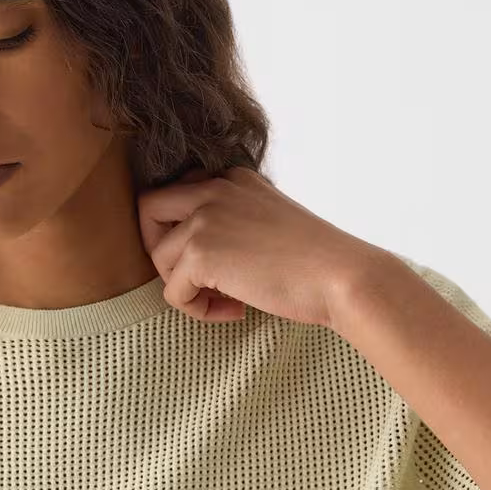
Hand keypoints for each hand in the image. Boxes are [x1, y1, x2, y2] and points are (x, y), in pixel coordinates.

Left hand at [136, 165, 386, 327]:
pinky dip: (198, 311)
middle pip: (148, 209)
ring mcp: (205, 217)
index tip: (216, 260)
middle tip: (195, 277)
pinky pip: (173, 293)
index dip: (182, 230)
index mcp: (232, 178)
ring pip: (159, 258)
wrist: (341, 277)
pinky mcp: (201, 252)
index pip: (178, 194)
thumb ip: (231, 221)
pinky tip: (235, 311)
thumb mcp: (268, 221)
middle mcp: (214, 188)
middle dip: (161, 249)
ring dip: (185, 287)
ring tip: (227, 301)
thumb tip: (193, 252)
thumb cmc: (313, 262)